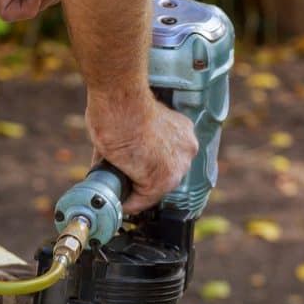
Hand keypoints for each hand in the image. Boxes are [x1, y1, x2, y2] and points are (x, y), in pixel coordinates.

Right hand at [87, 91, 197, 214]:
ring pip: (153, 190)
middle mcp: (186, 151)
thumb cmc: (123, 102)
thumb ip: (139, 139)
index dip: (149, 167)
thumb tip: (119, 157)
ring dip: (135, 193)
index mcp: (183, 133)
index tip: (136, 173)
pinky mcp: (157, 182)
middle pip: (163, 176)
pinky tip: (117, 200)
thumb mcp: (140, 119)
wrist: (121, 100)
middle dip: (144, 180)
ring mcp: (174, 168)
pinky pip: (141, 200)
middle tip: (125, 183)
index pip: (168, 159)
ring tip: (119, 193)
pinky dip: (128, 203)